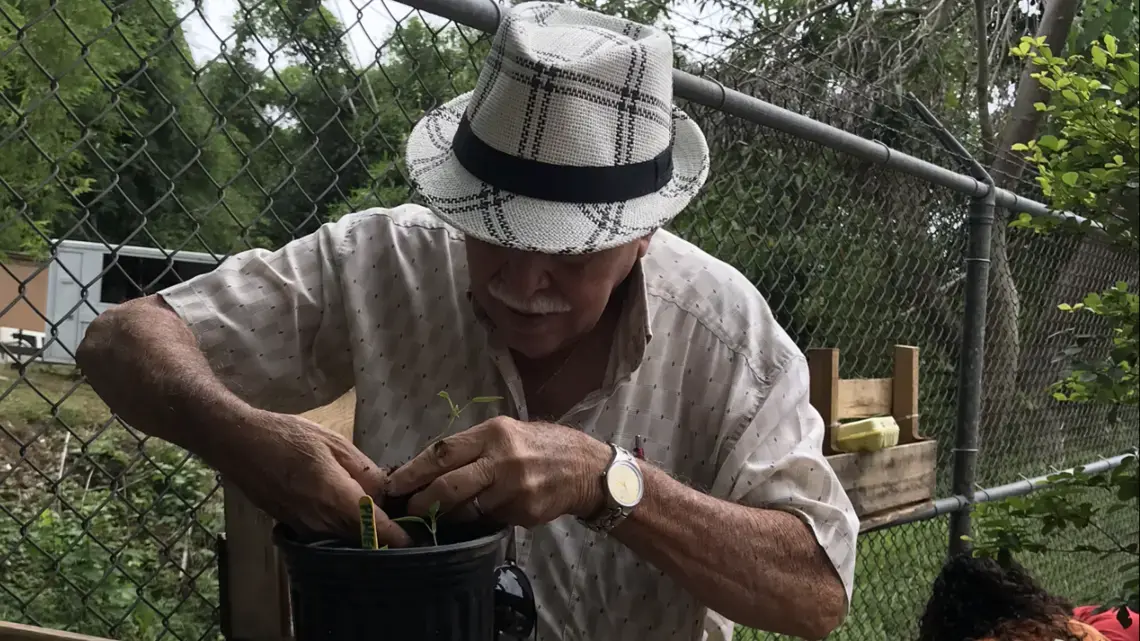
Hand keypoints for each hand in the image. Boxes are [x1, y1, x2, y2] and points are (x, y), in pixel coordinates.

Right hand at [223, 410, 410, 546]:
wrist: (238, 445)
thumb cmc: (288, 437)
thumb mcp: (334, 444)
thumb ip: (365, 471)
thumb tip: (387, 494)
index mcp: (335, 497)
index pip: (376, 529)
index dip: (399, 538)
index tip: (418, 540)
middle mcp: (320, 522)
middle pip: (363, 541)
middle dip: (385, 538)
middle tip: (408, 525)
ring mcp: (305, 529)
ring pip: (346, 542)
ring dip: (364, 536)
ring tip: (383, 519)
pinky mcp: (294, 529)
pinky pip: (327, 538)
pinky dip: (344, 532)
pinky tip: (353, 517)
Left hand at [385, 416, 610, 526]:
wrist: (586, 468)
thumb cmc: (541, 446)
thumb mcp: (508, 433)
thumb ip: (473, 448)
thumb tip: (431, 469)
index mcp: (494, 433)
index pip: (443, 452)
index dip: (414, 471)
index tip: (393, 485)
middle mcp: (502, 459)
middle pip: (448, 485)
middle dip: (422, 502)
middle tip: (407, 511)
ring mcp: (514, 488)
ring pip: (465, 509)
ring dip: (447, 515)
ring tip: (435, 516)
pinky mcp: (523, 512)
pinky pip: (488, 519)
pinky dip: (477, 520)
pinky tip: (476, 516)